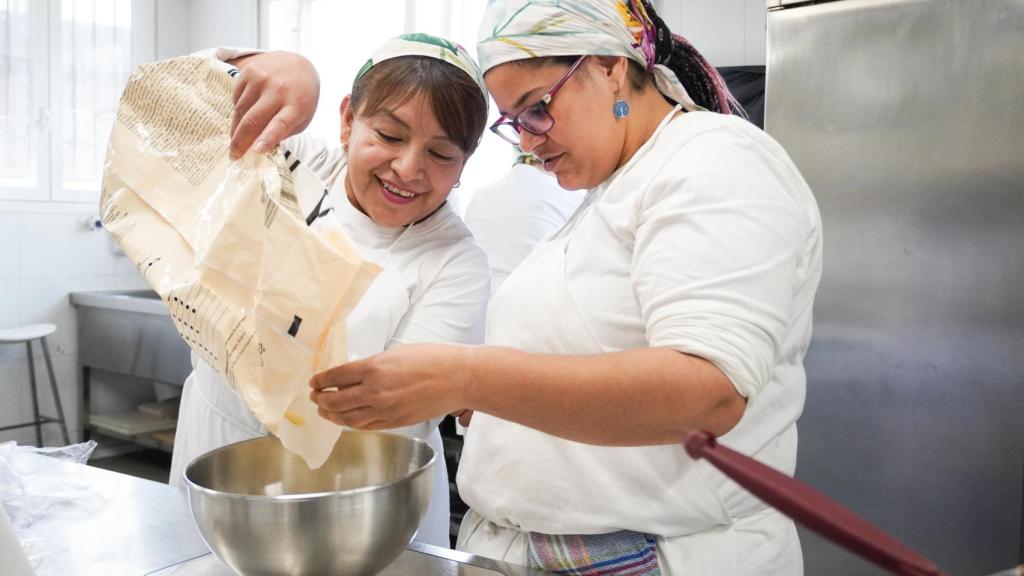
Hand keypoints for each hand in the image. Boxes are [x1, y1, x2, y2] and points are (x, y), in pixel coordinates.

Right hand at [228, 51, 318, 158]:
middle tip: (234, 155)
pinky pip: (236, 97)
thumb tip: (259, 148)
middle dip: (240, 141)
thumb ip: (284, 132)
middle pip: (253, 120)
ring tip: (235, 139)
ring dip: (236, 128)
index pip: (281, 124)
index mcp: (296, 105)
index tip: (256, 151)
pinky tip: (243, 115)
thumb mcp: (303, 117)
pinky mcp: (249, 71)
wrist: (298, 64)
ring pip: (241, 110)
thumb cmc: (301, 97)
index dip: (267, 138)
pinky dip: (238, 110)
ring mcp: (262, 79)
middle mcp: (278, 90)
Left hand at [309, 344, 471, 429]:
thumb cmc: (433, 358)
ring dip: (332, 415)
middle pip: (336, 400)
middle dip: (321, 399)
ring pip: (348, 418)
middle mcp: (375, 391)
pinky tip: (348, 419)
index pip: (336, 376)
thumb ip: (373, 365)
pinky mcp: (396, 422)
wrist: (458, 378)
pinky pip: (366, 426)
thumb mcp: (397, 352)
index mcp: (374, 368)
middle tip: (314, 397)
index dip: (321, 380)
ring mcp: (385, 410)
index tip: (313, 382)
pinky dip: (352, 423)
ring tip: (325, 411)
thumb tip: (356, 374)